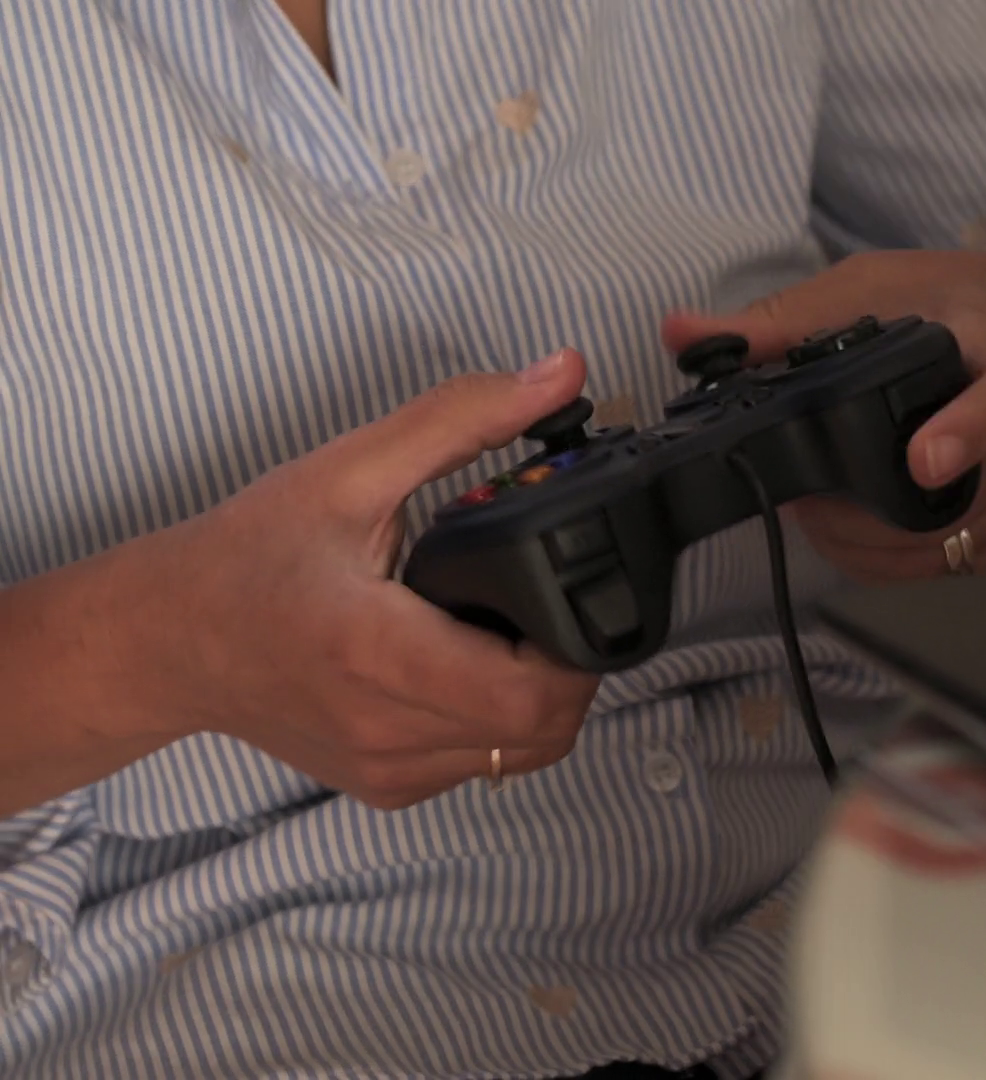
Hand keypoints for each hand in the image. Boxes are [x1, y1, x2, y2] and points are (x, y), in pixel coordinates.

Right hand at [107, 350, 603, 809]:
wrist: (164, 640)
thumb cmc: (247, 556)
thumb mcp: (350, 470)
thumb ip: (462, 419)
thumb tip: (560, 374)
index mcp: (378, 651)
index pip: (532, 693)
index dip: (579, 646)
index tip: (575, 589)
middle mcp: (386, 726)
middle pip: (544, 730)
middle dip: (574, 666)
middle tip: (558, 602)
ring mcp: (388, 768)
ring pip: (522, 756)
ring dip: (543, 698)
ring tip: (515, 629)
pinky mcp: (385, 786)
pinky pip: (480, 765)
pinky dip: (500, 723)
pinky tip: (475, 666)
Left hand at [662, 251, 985, 581]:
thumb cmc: (965, 303)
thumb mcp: (882, 285)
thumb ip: (788, 319)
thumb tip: (684, 334)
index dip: (967, 435)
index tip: (923, 460)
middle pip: (968, 499)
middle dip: (875, 515)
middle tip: (806, 497)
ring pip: (955, 547)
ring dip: (876, 545)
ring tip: (817, 512)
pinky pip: (958, 568)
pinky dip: (901, 565)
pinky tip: (858, 537)